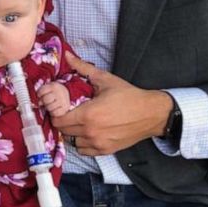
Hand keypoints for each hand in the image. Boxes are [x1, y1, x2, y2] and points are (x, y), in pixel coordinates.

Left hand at [37, 82, 70, 117]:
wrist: (66, 94)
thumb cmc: (53, 92)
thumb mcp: (48, 88)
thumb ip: (41, 91)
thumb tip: (38, 102)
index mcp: (54, 86)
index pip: (41, 91)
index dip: (39, 94)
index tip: (40, 95)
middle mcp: (59, 93)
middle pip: (45, 100)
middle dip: (43, 102)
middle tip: (45, 102)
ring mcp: (63, 101)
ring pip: (49, 107)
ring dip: (47, 108)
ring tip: (50, 105)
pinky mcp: (65, 108)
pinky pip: (55, 113)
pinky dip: (52, 113)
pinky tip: (53, 109)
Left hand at [52, 53, 172, 155]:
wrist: (151, 113)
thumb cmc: (128, 96)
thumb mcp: (105, 79)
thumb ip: (83, 68)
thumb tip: (67, 56)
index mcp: (88, 114)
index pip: (58, 120)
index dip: (56, 113)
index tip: (61, 107)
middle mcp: (90, 132)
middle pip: (64, 131)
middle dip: (63, 121)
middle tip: (69, 112)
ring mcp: (98, 143)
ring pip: (73, 141)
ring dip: (72, 132)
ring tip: (79, 122)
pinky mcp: (105, 150)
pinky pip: (84, 150)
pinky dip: (82, 143)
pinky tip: (88, 132)